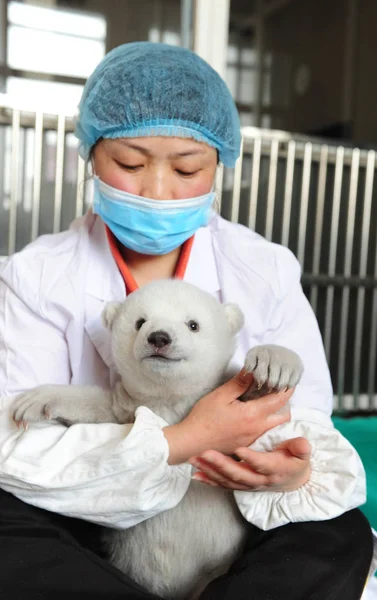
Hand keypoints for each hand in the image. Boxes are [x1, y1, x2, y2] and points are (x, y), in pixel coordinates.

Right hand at [163, 369, 292, 465]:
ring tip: (266, 402)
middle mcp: (258, 429)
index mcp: (254, 414)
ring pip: (274, 426)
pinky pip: (263, 433)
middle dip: (284, 403)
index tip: (290, 379)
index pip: (279, 400)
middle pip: (283, 416)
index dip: (287, 388)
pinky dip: (265, 423)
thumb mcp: (221, 395)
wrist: (192, 443)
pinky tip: (253, 417)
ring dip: (275, 414)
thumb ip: (240, 383)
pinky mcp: (246, 445)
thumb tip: (253, 370)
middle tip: (277, 391)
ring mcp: (253, 439)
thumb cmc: (204, 418)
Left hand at [189, 436, 310, 491]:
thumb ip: (300, 448)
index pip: (262, 464)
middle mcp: (259, 480)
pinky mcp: (240, 486)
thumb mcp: (302, 454)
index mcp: (274, 469)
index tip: (239, 449)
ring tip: (195, 460)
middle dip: (221, 464)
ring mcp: (248, 485)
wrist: (293, 481)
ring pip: (228, 480)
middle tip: (206, 453)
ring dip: (210, 471)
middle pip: (239, 474)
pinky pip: (223, 485)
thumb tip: (303, 443)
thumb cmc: (295, 462)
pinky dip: (209, 481)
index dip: (251, 458)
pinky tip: (195, 474)